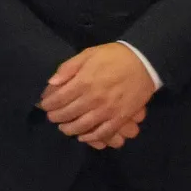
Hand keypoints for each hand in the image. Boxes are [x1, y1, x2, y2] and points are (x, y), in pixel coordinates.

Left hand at [41, 43, 157, 148]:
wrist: (146, 61)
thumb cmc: (115, 56)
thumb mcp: (89, 54)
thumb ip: (68, 68)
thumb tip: (52, 83)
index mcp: (84, 82)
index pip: (57, 99)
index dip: (47, 104)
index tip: (45, 104)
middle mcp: (93, 99)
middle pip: (66, 114)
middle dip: (55, 117)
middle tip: (53, 116)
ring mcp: (108, 110)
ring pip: (81, 126)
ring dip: (69, 129)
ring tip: (65, 127)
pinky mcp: (121, 117)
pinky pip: (102, 132)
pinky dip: (90, 137)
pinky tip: (83, 136)